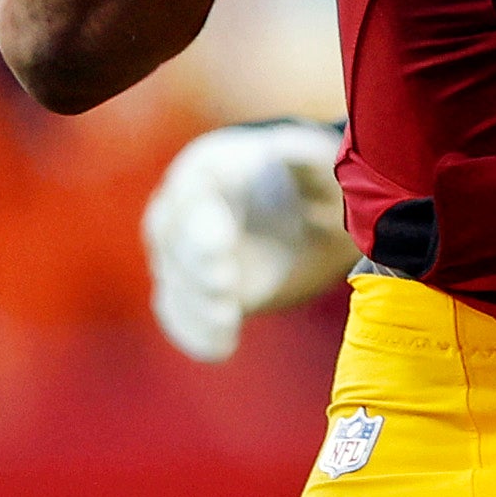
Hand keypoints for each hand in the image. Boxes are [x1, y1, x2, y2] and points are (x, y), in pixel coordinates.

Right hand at [145, 118, 352, 361]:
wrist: (316, 217)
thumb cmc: (318, 184)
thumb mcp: (322, 168)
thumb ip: (303, 161)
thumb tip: (284, 148)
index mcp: (210, 168)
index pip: (192, 195)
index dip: (202, 224)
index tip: (222, 248)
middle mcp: (184, 210)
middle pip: (173, 240)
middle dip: (197, 268)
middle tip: (226, 292)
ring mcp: (182, 254)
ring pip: (174, 281)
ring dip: (196, 306)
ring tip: (226, 324)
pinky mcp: (193, 292)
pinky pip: (182, 314)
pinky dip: (197, 333)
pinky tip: (221, 348)